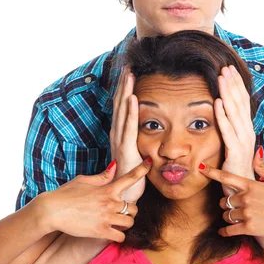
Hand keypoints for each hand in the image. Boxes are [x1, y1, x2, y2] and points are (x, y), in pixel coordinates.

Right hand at [37, 158, 151, 242]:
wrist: (51, 211)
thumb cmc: (65, 194)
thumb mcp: (84, 180)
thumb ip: (102, 176)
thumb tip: (114, 166)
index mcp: (107, 188)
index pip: (130, 177)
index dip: (143, 169)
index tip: (151, 162)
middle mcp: (110, 202)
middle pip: (134, 207)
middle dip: (130, 210)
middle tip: (121, 212)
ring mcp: (107, 218)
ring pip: (130, 222)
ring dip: (125, 223)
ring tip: (117, 223)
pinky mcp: (101, 231)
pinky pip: (121, 237)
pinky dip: (119, 236)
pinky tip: (112, 233)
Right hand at [110, 67, 145, 201]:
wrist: (122, 198)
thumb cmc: (130, 178)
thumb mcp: (135, 155)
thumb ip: (138, 143)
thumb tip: (146, 133)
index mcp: (120, 134)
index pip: (121, 107)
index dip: (124, 89)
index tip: (128, 72)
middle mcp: (117, 135)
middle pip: (119, 104)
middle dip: (123, 84)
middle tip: (127, 65)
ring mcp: (119, 141)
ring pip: (122, 112)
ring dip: (125, 92)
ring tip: (128, 74)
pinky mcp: (126, 150)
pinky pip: (128, 127)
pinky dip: (130, 111)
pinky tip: (133, 98)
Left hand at [199, 152, 263, 238]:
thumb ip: (262, 168)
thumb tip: (256, 152)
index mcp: (252, 185)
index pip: (226, 177)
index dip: (212, 172)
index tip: (201, 168)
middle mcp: (247, 198)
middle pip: (224, 200)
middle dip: (226, 203)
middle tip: (231, 206)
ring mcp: (248, 213)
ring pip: (227, 215)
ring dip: (228, 217)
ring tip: (233, 218)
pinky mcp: (250, 228)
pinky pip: (230, 230)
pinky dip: (225, 231)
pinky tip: (223, 232)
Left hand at [215, 65, 255, 191]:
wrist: (247, 192)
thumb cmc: (239, 170)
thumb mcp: (237, 146)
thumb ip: (233, 132)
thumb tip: (228, 117)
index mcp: (247, 130)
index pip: (243, 103)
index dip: (237, 86)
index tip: (230, 70)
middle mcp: (248, 132)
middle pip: (240, 103)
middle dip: (232, 84)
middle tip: (226, 67)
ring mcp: (243, 141)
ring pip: (235, 113)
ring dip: (227, 94)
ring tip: (222, 78)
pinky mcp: (236, 152)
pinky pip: (227, 131)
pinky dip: (222, 116)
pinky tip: (216, 103)